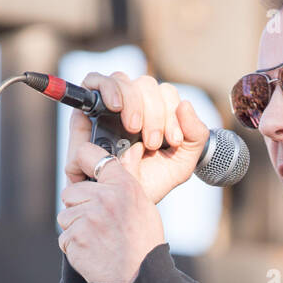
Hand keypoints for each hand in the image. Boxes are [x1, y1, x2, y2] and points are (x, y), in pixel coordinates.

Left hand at [56, 141, 165, 282]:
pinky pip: (64, 238)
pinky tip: (93, 253)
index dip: (81, 162)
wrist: (140, 281)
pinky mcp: (76, 239)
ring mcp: (88, 219)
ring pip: (65, 216)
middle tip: (97, 223)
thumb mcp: (143, 206)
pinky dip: (74, 247)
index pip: (90, 155)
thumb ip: (128, 179)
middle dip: (78, 207)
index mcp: (123, 185)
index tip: (79, 170)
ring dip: (75, 229)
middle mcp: (104, 198)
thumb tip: (130, 151)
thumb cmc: (144, 244)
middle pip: (70, 192)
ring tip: (97, 240)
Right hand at [64, 71, 209, 203]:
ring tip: (134, 128)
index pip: (167, 94)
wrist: (120, 202)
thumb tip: (185, 104)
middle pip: (147, 85)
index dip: (173, 113)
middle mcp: (134, 104)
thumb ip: (196, 136)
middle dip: (155, 113)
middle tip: (153, 143)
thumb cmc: (149, 183)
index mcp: (157, 113)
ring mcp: (110, 104)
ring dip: (134, 102)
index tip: (174, 141)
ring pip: (124, 80)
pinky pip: (94, 81)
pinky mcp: (86, 108)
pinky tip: (116, 107)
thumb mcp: (181, 164)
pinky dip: (107, 88)